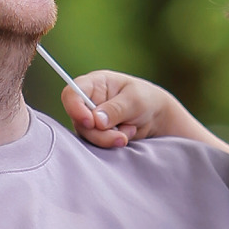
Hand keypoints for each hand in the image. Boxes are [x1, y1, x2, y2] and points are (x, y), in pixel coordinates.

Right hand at [63, 71, 180, 147]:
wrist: (157, 117)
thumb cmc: (145, 99)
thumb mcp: (135, 100)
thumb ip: (115, 109)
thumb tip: (96, 121)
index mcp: (94, 84)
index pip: (71, 93)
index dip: (74, 108)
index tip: (89, 122)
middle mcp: (88, 102)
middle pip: (79, 120)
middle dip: (99, 132)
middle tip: (120, 136)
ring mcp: (91, 120)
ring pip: (87, 135)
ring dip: (108, 139)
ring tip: (129, 133)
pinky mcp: (97, 134)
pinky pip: (96, 144)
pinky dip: (112, 143)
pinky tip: (127, 136)